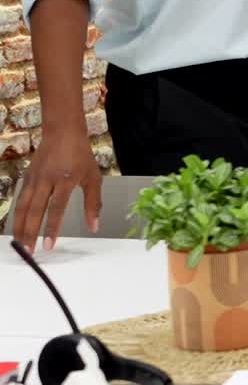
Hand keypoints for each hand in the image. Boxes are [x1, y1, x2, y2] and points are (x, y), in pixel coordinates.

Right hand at [12, 130, 101, 251]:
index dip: (51, 228)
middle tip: (29, 252)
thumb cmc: (81, 156)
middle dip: (30, 233)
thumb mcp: (93, 177)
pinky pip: (21, 199)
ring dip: (20, 227)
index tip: (48, 246)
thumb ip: (93, 204)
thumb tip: (94, 227)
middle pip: (35, 210)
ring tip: (20, 244)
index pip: (56, 208)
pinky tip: (18, 227)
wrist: (63, 132)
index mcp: (65, 179)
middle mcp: (47, 179)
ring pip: (23, 206)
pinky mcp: (27, 176)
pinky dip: (18, 214)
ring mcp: (35, 178)